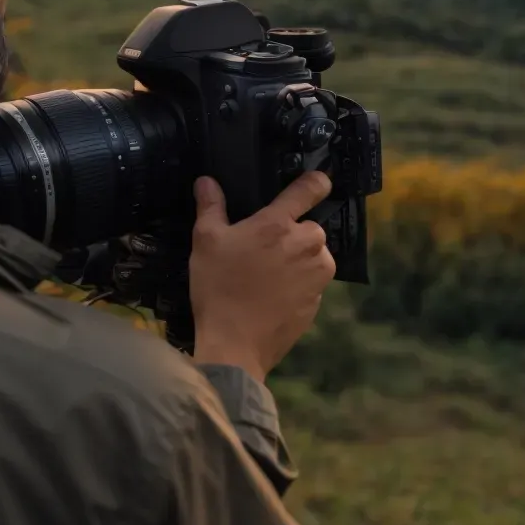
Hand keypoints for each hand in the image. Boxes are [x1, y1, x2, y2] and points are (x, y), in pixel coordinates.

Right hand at [187, 172, 335, 383]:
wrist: (235, 343)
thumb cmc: (218, 286)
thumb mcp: (205, 242)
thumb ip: (210, 207)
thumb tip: (206, 181)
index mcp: (279, 224)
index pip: (310, 189)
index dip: (316, 181)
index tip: (317, 181)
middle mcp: (307, 244)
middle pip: (309, 227)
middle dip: (291, 234)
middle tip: (262, 250)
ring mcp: (317, 275)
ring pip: (313, 256)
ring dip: (297, 259)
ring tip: (267, 276)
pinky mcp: (319, 301)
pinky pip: (311, 283)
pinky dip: (297, 284)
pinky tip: (273, 296)